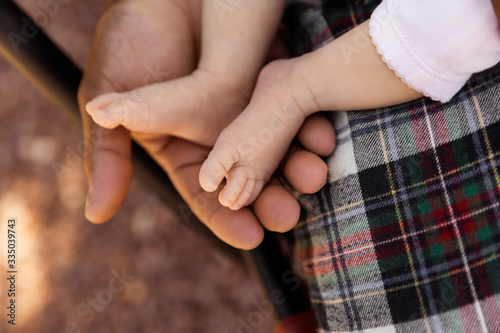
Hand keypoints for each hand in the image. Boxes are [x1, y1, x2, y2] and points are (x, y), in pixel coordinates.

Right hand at [78, 0, 335, 248]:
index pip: (205, 193)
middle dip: (270, 199)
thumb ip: (108, 153)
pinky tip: (320, 135)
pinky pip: (298, 110)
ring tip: (312, 175)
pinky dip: (311, 125)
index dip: (226, 217)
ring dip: (297, 166)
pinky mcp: (275, 83)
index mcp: (182, 147)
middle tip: (287, 213)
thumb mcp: (108, 96)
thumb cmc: (133, 36)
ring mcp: (251, 111)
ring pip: (279, 151)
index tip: (251, 238)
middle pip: (249, 180)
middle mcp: (220, 136)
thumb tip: (95, 214)